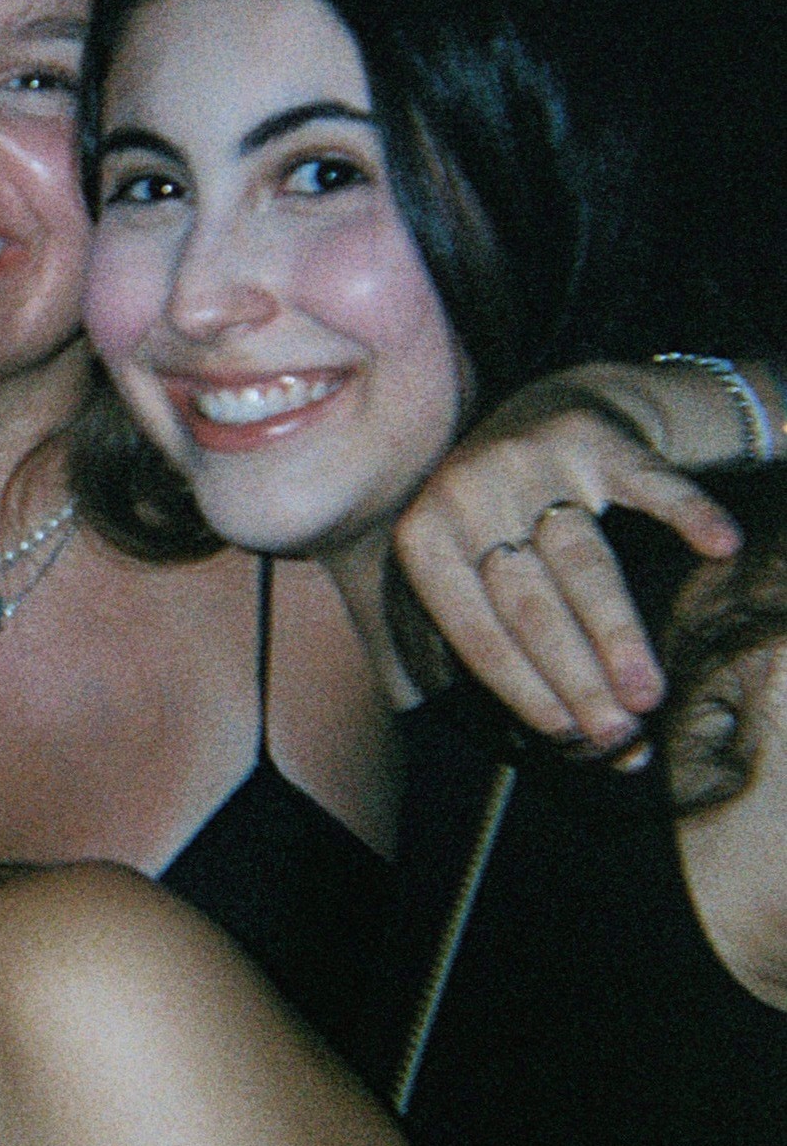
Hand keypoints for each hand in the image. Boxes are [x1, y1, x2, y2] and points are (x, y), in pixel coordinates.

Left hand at [395, 371, 740, 751]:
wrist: (542, 410)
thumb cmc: (491, 514)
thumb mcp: (449, 562)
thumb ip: (450, 635)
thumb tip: (475, 725)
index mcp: (424, 537)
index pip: (474, 626)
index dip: (518, 684)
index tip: (562, 734)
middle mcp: (468, 493)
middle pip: (529, 602)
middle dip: (574, 675)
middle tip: (614, 734)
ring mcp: (531, 461)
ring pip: (582, 558)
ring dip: (616, 630)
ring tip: (647, 694)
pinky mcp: (593, 436)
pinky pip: (648, 481)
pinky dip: (686, 512)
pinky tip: (721, 546)